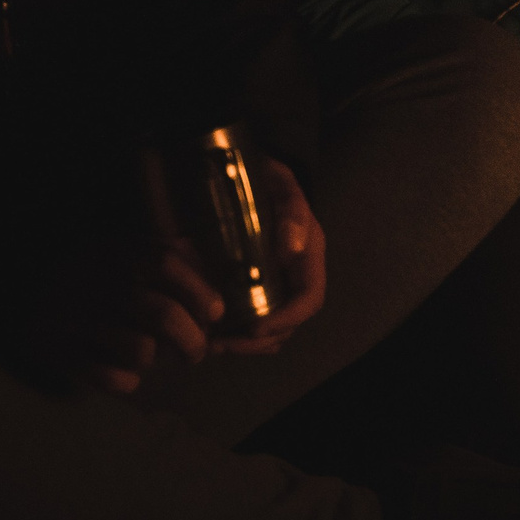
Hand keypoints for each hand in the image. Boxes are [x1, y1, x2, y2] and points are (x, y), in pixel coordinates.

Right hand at [41, 236, 227, 394]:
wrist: (21, 285)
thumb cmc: (95, 271)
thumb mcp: (130, 248)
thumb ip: (174, 257)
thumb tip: (214, 290)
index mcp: (122, 254)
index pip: (170, 265)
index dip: (201, 291)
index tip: (216, 314)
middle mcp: (103, 286)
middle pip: (165, 315)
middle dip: (193, 340)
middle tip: (196, 353)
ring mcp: (81, 321)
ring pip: (142, 349)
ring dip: (156, 358)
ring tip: (153, 356)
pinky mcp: (61, 353)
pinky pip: (109, 378)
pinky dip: (127, 381)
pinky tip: (129, 376)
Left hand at [209, 160, 325, 358]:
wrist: (245, 175)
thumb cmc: (265, 181)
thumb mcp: (280, 185)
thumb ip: (291, 211)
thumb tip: (293, 247)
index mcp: (308, 257)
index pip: (309, 299)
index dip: (287, 319)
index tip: (256, 328)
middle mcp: (294, 277)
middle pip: (290, 325)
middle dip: (259, 342)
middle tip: (223, 345)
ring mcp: (274, 286)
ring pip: (271, 331)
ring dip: (244, 344)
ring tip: (212, 344)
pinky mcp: (252, 290)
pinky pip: (249, 323)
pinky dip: (233, 335)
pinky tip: (209, 333)